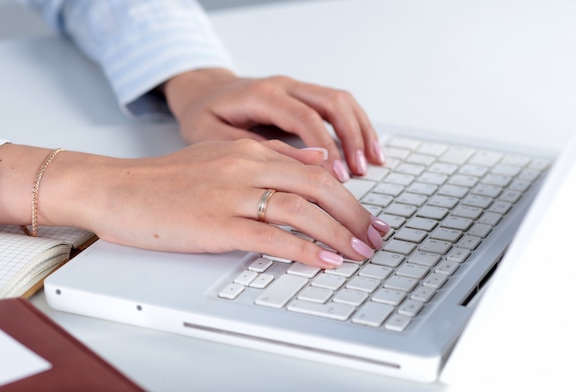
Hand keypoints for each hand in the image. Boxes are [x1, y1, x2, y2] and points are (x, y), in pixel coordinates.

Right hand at [0, 140, 388, 268]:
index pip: (313, 168)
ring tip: (360, 251)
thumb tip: (314, 161)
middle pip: (318, 186)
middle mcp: (244, 166)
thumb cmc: (164, 180)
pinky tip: (324, 260)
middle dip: (354, 213)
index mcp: (248, 150)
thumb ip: (268, 157)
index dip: (348, 193)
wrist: (116, 189)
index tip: (366, 215)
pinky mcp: (215, 223)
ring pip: (301, 209)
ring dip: (338, 232)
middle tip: (376, 236)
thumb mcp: (219, 156)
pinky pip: (271, 236)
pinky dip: (304, 249)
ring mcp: (231, 194)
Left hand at [161, 68, 385, 181]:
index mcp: (262, 95)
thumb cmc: (204, 115)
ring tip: (374, 162)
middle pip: (331, 103)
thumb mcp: (212, 135)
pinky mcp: (303, 96)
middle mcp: (283, 86)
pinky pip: (337, 105)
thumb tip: (294, 167)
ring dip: (360, 131)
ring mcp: (295, 88)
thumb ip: (251, 149)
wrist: (202, 91)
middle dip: (352, 138)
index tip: (339, 176)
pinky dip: (356, 126)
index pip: (304, 117)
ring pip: (340, 101)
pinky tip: (366, 149)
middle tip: (361, 171)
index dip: (325, 146)